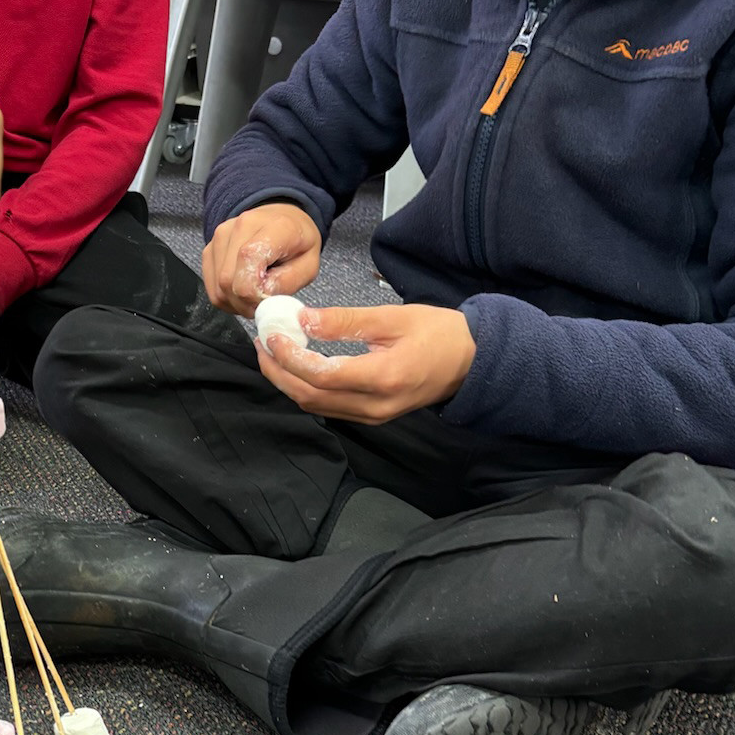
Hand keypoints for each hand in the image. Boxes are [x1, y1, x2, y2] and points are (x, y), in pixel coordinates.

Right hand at [203, 202, 320, 316]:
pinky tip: (242, 290)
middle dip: (245, 302)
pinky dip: (226, 297)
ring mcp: (221, 236)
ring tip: (255, 294)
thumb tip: (261, 300)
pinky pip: (211, 287)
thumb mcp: (309, 266)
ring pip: (218, 287)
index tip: (265, 301)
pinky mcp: (209, 248)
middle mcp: (241, 226)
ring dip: (235, 302)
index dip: (252, 290)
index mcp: (274, 226)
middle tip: (263, 303)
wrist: (281, 220)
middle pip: (228, 279)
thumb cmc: (297, 243)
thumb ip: (287, 283)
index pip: (248, 257)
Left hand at [256, 303, 476, 423]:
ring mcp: (374, 416)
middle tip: (261, 343)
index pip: (320, 374)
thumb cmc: (438, 333)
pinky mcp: (372, 417)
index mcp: (383, 377)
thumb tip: (302, 319)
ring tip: (271, 352)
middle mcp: (375, 406)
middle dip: (278, 372)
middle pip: (310, 397)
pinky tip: (296, 366)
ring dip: (287, 382)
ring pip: (316, 406)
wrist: (472, 362)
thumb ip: (345, 321)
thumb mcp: (392, 317)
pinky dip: (305, 389)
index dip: (289, 356)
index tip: (271, 333)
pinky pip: (329, 408)